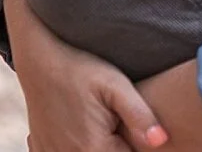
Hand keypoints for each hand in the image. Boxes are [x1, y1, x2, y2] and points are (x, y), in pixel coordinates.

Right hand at [6, 0, 168, 151]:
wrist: (40, 59)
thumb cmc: (81, 69)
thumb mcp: (116, 86)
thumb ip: (140, 115)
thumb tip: (161, 141)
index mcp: (92, 149)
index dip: (137, 142)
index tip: (132, 120)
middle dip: (119, 142)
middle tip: (113, 115)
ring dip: (98, 143)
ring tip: (99, 117)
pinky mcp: (42, 148)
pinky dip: (77, 144)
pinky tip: (80, 125)